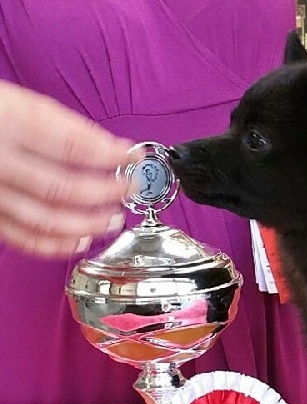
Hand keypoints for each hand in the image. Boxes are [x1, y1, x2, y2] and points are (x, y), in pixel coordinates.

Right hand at [0, 81, 134, 256]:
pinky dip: (56, 244)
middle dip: (106, 193)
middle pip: (63, 188)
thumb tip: (106, 147)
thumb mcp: (11, 97)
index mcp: (5, 120)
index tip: (133, 157)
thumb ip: (54, 123)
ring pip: (46, 219)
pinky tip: (81, 239)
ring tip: (113, 218)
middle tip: (129, 188)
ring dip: (88, 223)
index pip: (72, 145)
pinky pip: (22, 237)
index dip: (110, 155)